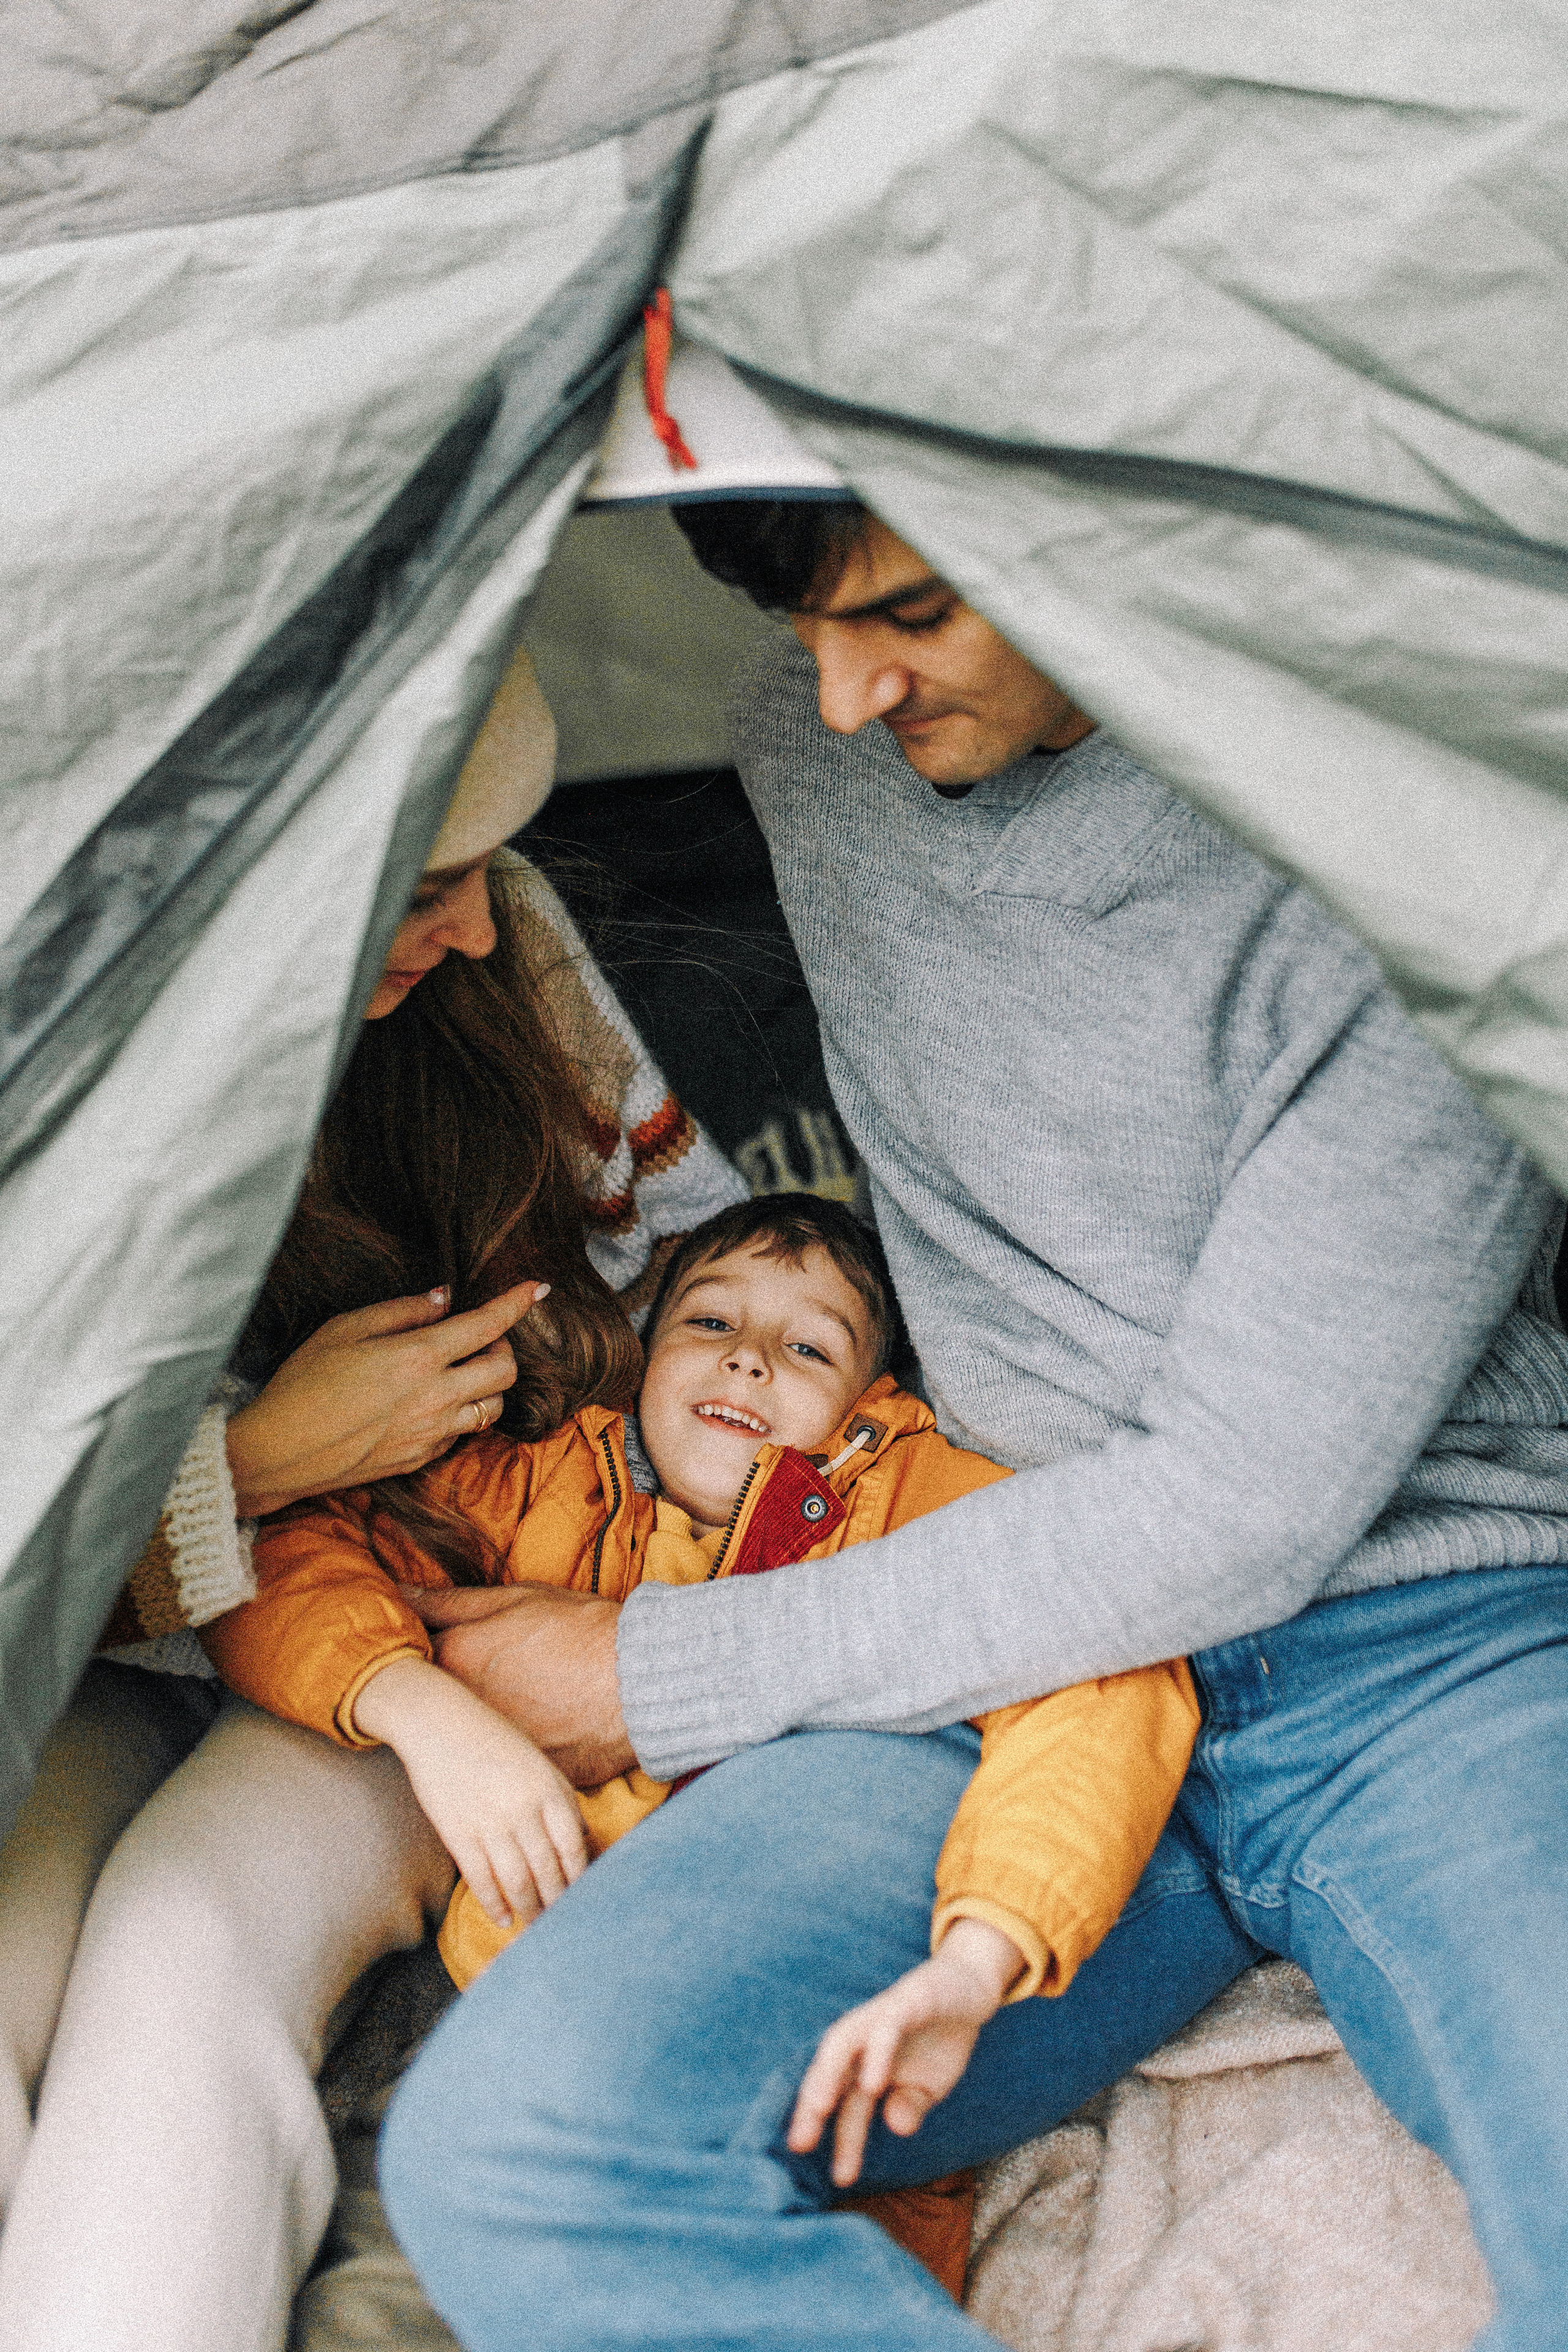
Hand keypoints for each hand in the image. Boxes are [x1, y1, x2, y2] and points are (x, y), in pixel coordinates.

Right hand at [227, 1283, 546, 1514]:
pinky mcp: (421, 1459)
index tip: (538, 1289)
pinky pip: (462, 1432)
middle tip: (479, 1337)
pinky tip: (433, 1402)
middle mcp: (435, 1398)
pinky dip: (461, 1412)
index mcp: (418, 1358)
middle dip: (504, 1348)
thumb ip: (402, 1311)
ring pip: (492, 1408)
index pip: (488, 1325)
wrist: (279, 1452)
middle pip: (506, 1372)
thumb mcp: (345, 1329)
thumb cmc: (303, 1383)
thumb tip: (445, 1298)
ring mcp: (432, 1434)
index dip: (518, 1303)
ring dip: (489, 1384)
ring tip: (460, 1370)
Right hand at [352, 1656, 587, 1926]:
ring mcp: (489, 1823)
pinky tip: (503, 1917)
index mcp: (548, 1789)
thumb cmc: (495, 1742)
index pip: (573, 1847)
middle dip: (556, 1901)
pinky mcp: (457, 1833)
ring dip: (529, 1909)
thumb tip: (583, 1840)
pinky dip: (493, 1903)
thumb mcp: (538, 1763)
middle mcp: (522, 1809)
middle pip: (547, 1870)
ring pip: (517, 1881)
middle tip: (562, 1922)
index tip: (584, 1897)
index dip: (579, 1878)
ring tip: (535, 1925)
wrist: (439, 1724)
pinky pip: (480, 1879)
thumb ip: (561, 1799)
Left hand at [399, 1583, 634, 1787]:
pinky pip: (498, 1766)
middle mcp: (460, 1709)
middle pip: (430, 1703)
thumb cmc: (580, 1632)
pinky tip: (536, 1732)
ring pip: (462, 1737)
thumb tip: (399, 1592)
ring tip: (514, 1703)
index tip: (428, 1646)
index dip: (415, 1650)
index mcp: (453, 1658)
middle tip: (479, 1676)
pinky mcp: (517, 1776)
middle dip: (442, 1690)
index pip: (405, 1655)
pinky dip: (505, 1752)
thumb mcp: (516, 1599)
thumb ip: (450, 1601)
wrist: (639, 1683)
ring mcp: (487, 1748)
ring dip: (471, 1723)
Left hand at [787, 1919, 1025, 2186]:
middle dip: (811, 2105)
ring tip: (819, 2108)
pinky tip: (874, 2083)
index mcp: (864, 2062)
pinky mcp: (907, 2000)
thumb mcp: (928, 2086)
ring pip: (845, 2042)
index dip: (817, 2123)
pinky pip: (888, 2026)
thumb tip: (898, 2126)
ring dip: (830, 2074)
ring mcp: (882, 2016)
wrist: (970, 1989)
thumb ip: (909, 2106)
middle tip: (798, 2144)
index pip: (835, 2095)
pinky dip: (878, 2052)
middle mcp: (864, 2038)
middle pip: (829, 2070)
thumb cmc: (940, 2040)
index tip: (801, 2156)